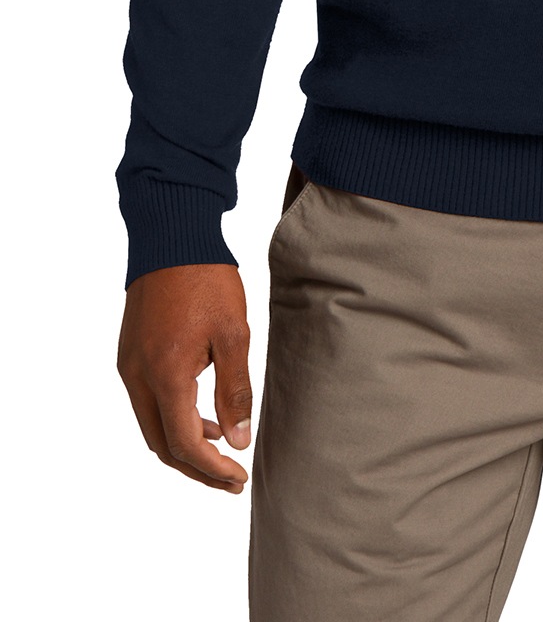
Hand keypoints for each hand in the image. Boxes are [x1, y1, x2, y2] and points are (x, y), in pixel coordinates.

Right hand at [117, 263, 251, 492]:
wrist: (171, 237)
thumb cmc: (206, 280)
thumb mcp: (233, 334)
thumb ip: (234, 390)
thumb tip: (239, 440)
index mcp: (166, 375)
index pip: (185, 444)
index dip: (212, 470)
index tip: (239, 479)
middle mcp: (138, 377)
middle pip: (162, 445)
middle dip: (196, 467)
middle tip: (230, 478)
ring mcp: (128, 367)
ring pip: (151, 426)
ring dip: (183, 443)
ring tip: (222, 446)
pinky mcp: (129, 355)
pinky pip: (146, 403)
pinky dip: (171, 418)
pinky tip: (201, 412)